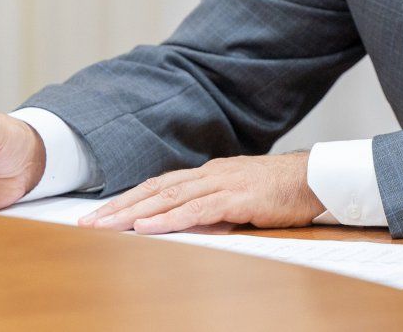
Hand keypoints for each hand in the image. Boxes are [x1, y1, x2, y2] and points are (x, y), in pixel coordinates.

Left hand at [78, 152, 323, 233]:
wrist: (317, 179)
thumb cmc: (282, 192)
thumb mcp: (240, 198)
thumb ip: (213, 207)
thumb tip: (185, 224)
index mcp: (208, 174)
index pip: (158, 185)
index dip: (127, 199)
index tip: (100, 215)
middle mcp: (209, 174)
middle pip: (154, 189)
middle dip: (117, 207)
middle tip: (86, 224)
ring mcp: (222, 183)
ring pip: (167, 197)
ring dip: (132, 213)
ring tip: (104, 227)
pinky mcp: (236, 197)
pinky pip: (195, 209)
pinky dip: (167, 218)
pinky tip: (146, 226)